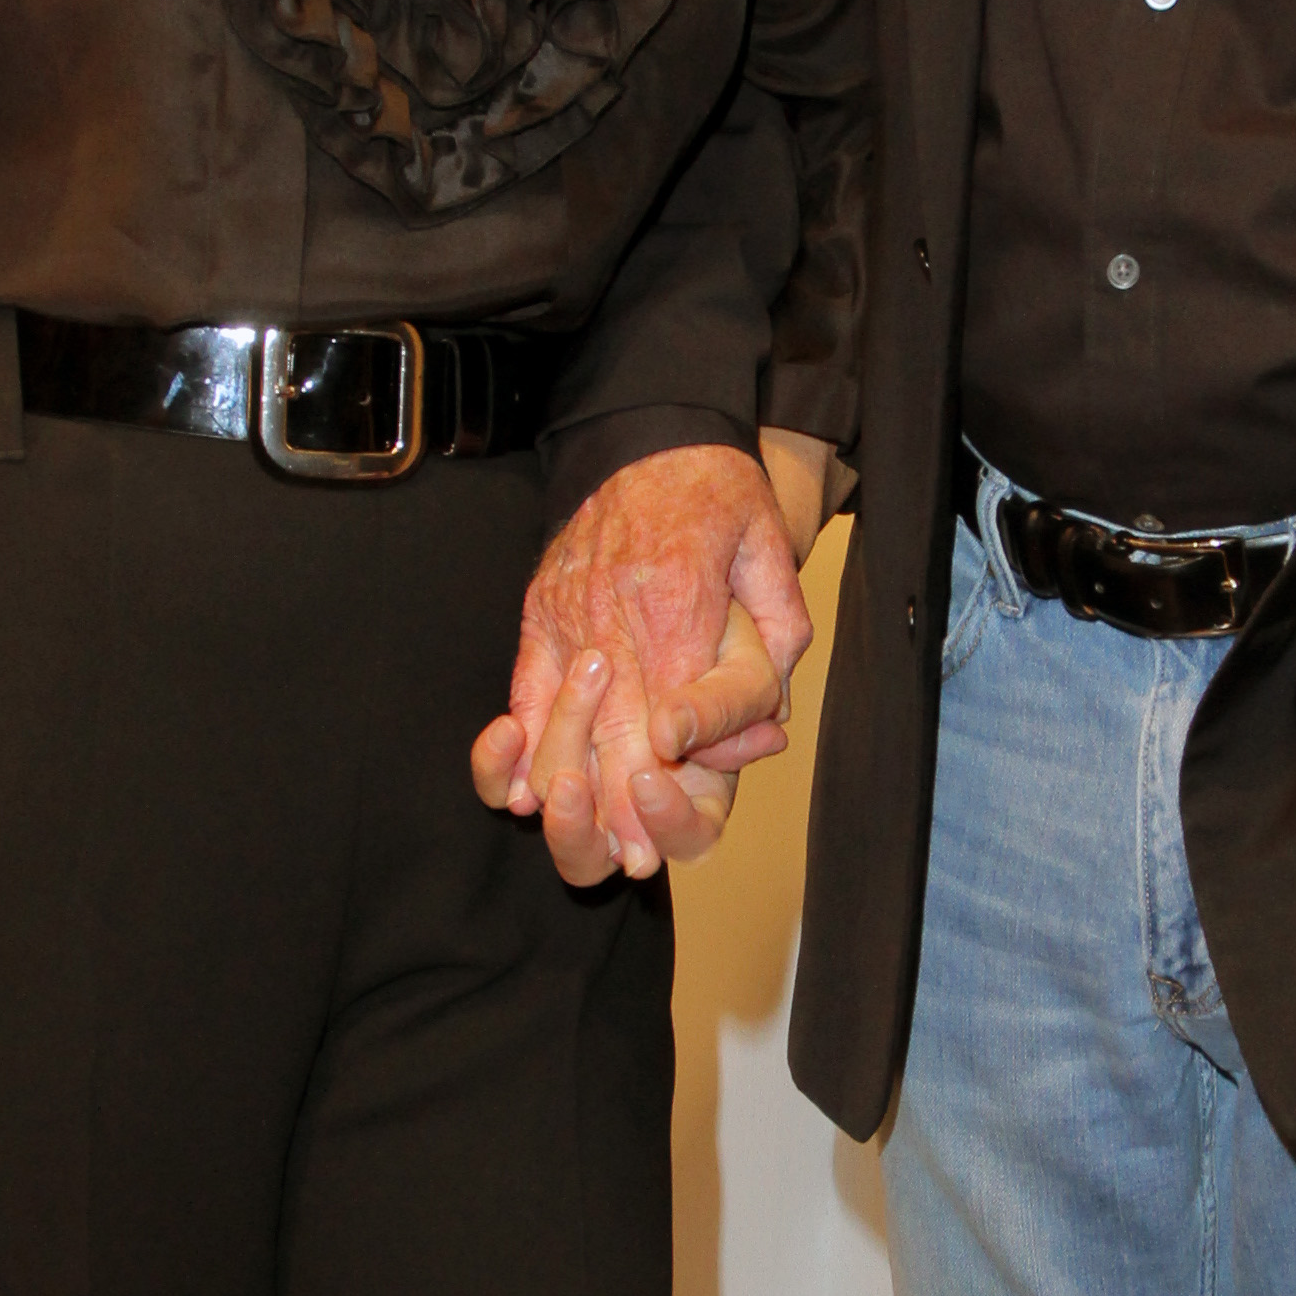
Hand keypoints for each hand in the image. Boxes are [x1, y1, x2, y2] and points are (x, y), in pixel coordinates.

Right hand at [471, 444, 815, 887]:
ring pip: (558, 716)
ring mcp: (566, 613)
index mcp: (678, 604)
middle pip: (609, 729)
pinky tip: (524, 790)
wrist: (651, 432)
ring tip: (587, 840)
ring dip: (568, 785)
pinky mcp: (537, 610)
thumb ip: (777, 636)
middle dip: (617, 804)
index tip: (657, 839)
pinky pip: (522, 686)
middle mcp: (613, 614)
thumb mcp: (773, 553)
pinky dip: (518, 741)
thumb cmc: (721, 498)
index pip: (665, 713)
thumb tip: (768, 722)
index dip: (658, 786)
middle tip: (632, 863)